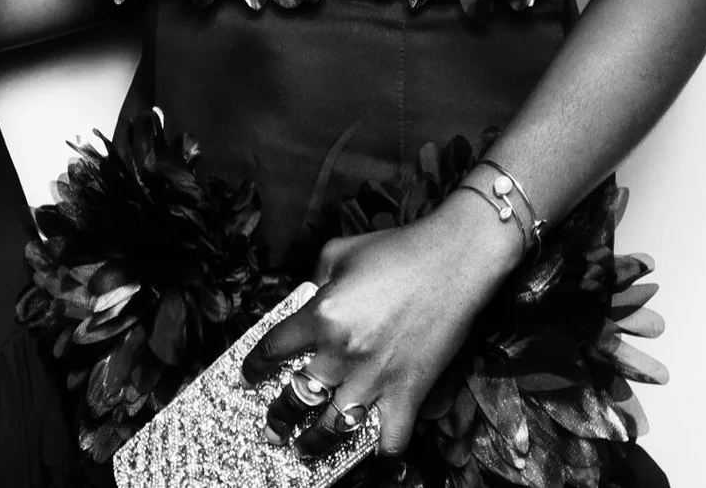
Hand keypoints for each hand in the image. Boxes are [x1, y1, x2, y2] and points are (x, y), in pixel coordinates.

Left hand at [243, 198, 520, 457]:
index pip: (273, 349)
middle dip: (279, 418)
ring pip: (333, 427)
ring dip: (314, 444)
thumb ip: (315, 278)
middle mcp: (341, 353)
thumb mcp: (340, 251)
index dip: (255, 366)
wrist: (455, 259)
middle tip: (272, 430)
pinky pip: (390, 438)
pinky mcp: (409, 392)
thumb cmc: (397, 249)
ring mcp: (375, 378)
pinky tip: (374, 457)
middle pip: (297, 397)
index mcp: (320, 316)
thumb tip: (309, 298)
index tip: (249, 376)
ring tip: (303, 451)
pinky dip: (381, 453)